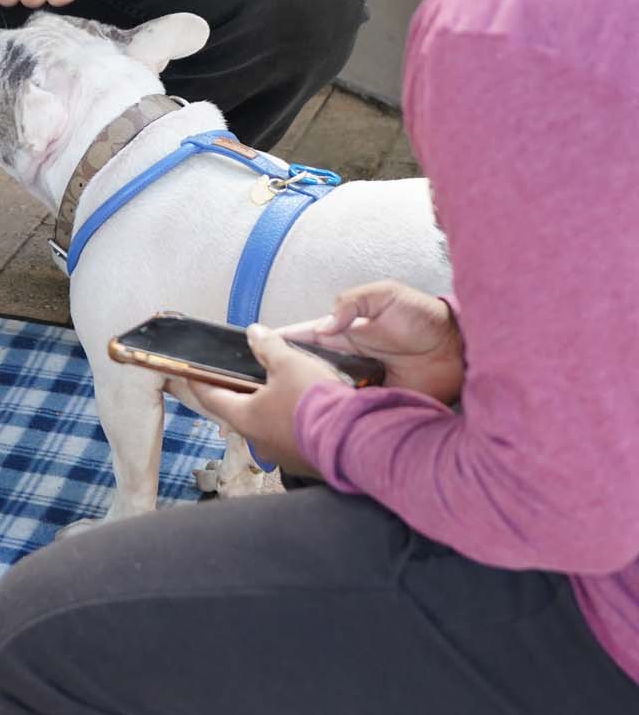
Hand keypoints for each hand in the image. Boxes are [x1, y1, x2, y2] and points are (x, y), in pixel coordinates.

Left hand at [194, 324, 347, 477]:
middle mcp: (257, 441)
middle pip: (240, 412)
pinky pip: (290, 437)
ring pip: (267, 426)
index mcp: (244, 417)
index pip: (211, 397)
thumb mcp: (288, 363)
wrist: (352, 440)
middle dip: (242, 393)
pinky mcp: (304, 461)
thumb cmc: (312, 402)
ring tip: (280, 389)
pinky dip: (291, 421)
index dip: (201, 381)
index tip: (193, 374)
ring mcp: (281, 454)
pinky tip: (304, 410)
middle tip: (243, 376)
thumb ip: (268, 347)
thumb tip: (254, 333)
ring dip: (270, 408)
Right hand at [279, 280, 465, 405]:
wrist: (458, 349)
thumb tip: (324, 325)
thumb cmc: (423, 317)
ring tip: (287, 405)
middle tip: (264, 384)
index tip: (255, 343)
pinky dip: (336, 414)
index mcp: (344, 332)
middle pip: (307, 369)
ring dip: (310, 397)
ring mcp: (360, 383)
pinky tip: (321, 419)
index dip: (280, 340)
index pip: (304, 336)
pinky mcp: (374, 403)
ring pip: (324, 392)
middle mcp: (347, 360)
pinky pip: (348, 410)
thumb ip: (353, 303)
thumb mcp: (386, 295)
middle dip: (287, 375)